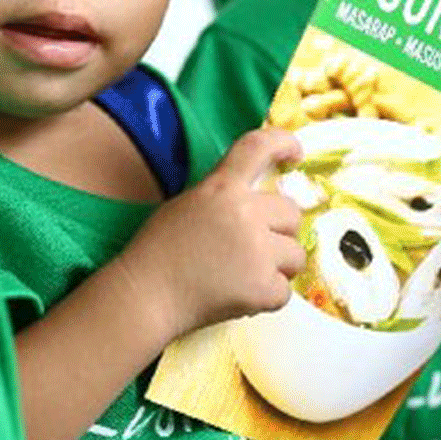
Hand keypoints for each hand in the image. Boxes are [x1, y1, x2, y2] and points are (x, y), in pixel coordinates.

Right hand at [114, 128, 305, 335]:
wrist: (144, 297)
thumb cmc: (157, 251)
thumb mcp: (187, 205)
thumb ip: (224, 197)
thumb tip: (257, 204)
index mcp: (222, 187)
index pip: (259, 147)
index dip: (283, 142)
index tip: (295, 153)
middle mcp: (246, 213)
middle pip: (291, 212)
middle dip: (279, 231)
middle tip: (253, 248)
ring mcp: (258, 252)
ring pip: (296, 253)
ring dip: (278, 265)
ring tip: (245, 275)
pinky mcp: (263, 288)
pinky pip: (285, 290)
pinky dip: (268, 296)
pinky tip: (240, 296)